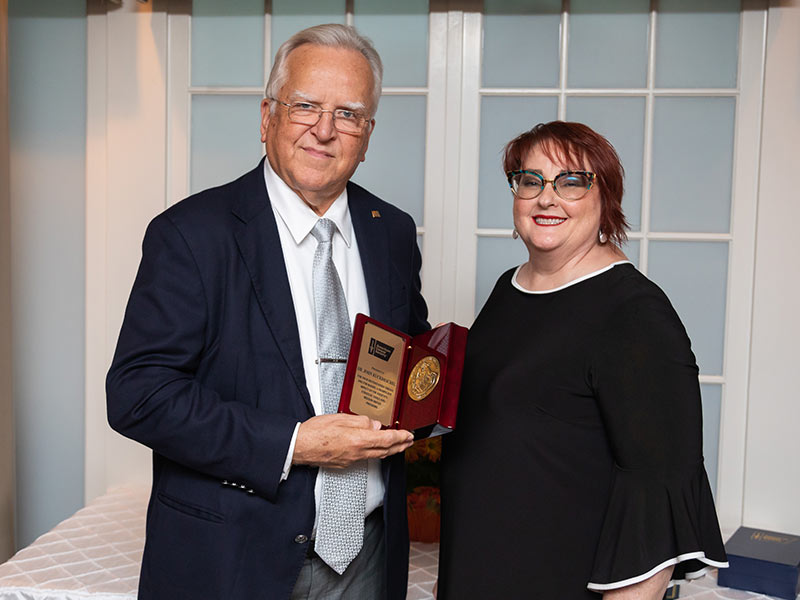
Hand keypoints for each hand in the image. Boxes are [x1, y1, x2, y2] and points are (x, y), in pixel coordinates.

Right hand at [292, 413, 414, 467]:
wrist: (299, 447)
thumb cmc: (315, 432)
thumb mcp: (340, 418)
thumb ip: (360, 421)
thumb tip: (374, 425)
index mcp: (358, 439)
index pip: (386, 439)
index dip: (401, 437)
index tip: (409, 434)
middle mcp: (357, 453)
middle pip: (385, 451)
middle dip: (400, 446)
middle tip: (409, 441)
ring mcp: (351, 461)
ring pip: (376, 456)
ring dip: (390, 451)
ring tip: (397, 446)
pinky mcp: (344, 464)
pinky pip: (365, 459)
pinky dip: (375, 453)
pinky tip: (375, 449)